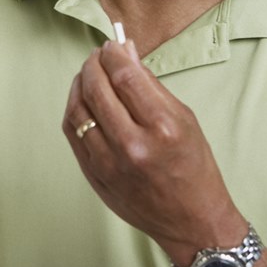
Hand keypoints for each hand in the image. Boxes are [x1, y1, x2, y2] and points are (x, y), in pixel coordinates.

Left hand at [61, 40, 245, 264]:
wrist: (191, 220)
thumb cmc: (194, 168)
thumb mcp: (185, 120)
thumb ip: (152, 87)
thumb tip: (126, 54)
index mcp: (162, 128)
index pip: (125, 76)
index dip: (113, 54)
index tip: (112, 45)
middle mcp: (133, 145)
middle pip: (97, 89)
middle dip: (93, 64)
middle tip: (97, 56)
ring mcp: (109, 164)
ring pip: (78, 111)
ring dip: (79, 85)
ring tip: (87, 75)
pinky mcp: (95, 177)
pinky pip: (73, 135)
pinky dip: (74, 111)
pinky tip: (82, 100)